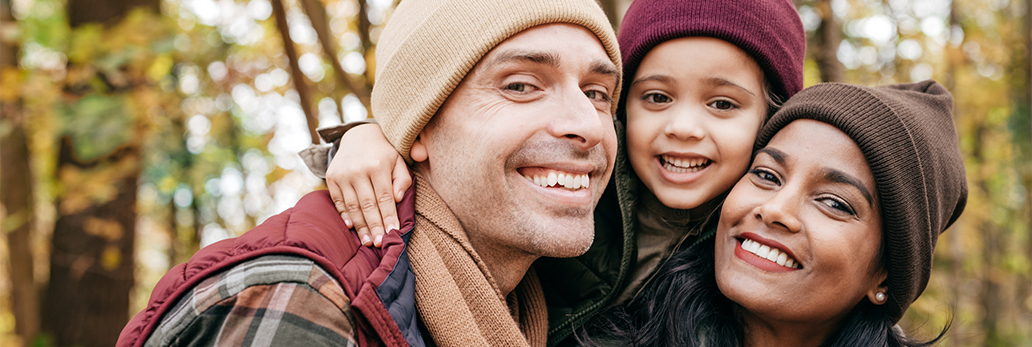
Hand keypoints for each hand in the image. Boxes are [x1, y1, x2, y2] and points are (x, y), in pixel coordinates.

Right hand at [326, 123, 411, 247]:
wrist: (358, 135)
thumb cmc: (384, 152)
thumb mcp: (399, 160)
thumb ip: (402, 179)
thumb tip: (398, 200)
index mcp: (377, 165)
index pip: (384, 197)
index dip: (389, 217)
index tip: (393, 232)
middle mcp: (358, 170)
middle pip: (368, 205)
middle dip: (374, 226)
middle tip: (380, 243)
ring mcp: (342, 174)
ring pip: (352, 206)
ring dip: (360, 226)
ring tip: (368, 242)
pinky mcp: (332, 177)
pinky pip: (338, 201)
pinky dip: (345, 215)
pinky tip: (352, 227)